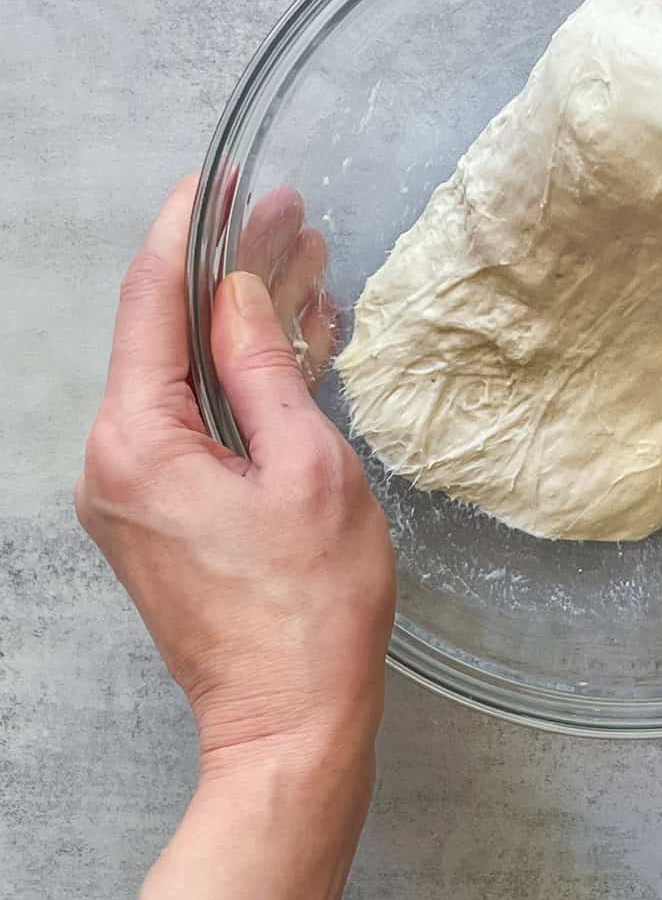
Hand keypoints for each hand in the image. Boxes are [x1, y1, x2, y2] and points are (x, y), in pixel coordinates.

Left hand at [76, 176, 394, 781]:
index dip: (189, 228)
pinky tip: (292, 346)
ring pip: (183, 375)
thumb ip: (264, 366)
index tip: (222, 178)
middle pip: (166, 333)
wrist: (291, 721)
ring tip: (308, 270)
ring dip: (241, 324)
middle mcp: (114, 461)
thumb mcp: (307, 466)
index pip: (150, 301)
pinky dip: (238, 381)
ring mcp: (131, 492)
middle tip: (291, 219)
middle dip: (229, 270)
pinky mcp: (157, 515)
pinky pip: (193, 421)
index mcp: (139, 442)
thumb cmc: (309, 607)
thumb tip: (238, 292)